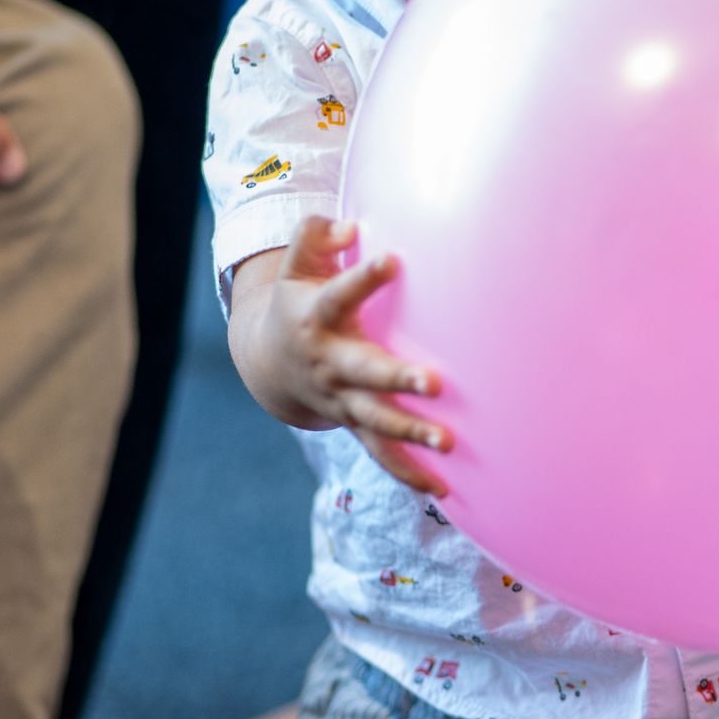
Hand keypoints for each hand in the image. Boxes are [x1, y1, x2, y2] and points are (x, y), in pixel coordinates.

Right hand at [256, 217, 451, 494]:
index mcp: (317, 317)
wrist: (270, 363)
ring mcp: (343, 399)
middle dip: (397, 378)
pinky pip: (381, 453)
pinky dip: (409, 474)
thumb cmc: (299, 299)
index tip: (392, 259)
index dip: (365, 277)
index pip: (340, 293)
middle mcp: (331, 363)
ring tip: (448, 440)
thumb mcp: (296, 263)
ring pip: (376, 419)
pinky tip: (443, 490)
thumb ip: (315, 236)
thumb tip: (350, 228)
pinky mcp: (355, 424)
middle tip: (434, 381)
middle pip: (364, 371)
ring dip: (411, 432)